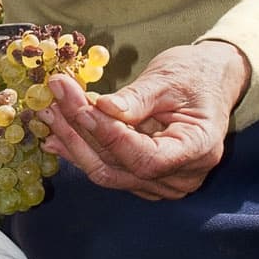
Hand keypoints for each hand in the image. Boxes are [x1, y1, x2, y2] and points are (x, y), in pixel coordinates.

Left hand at [43, 40, 250, 200]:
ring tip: (48, 113)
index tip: (80, 108)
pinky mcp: (144, 178)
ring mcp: (163, 183)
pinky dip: (82, 149)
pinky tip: (57, 132)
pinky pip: (108, 168)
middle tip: (52, 100)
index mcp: (198, 149)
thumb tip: (100, 107)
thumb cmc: (195, 75)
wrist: (210, 81)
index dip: (110, 136)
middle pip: (120, 167)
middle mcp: (182, 176)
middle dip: (81, 132)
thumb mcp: (168, 78)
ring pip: (108, 171)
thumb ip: (137, 98)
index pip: (146, 157)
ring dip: (75, 141)